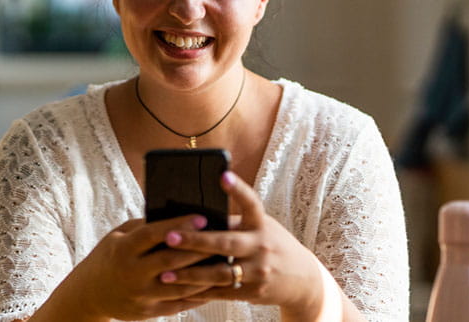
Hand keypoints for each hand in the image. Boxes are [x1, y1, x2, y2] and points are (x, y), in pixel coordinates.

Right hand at [36, 215, 215, 320]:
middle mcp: (131, 273)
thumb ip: (145, 227)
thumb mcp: (119, 236)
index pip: (153, 235)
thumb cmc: (110, 255)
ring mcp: (141, 295)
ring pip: (180, 285)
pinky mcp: (149, 311)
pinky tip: (215, 283)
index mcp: (123, 249)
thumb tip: (178, 214)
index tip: (202, 217)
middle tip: (223, 239)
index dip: (178, 226)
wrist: (90, 293)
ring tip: (227, 263)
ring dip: (206, 275)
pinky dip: (199, 294)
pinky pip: (180, 303)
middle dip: (199, 250)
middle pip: (171, 261)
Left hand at [156, 172, 339, 319]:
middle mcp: (262, 246)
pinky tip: (180, 290)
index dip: (237, 189)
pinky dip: (200, 292)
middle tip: (170, 236)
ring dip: (190, 274)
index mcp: (261, 224)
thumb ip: (235, 223)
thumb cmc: (272, 245)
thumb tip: (196, 215)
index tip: (222, 175)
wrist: (302, 280)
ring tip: (165, 273)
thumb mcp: (262, 228)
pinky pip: (222, 293)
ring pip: (220, 273)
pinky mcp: (254, 292)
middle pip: (226, 243)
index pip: (251, 202)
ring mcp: (259, 271)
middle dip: (196, 241)